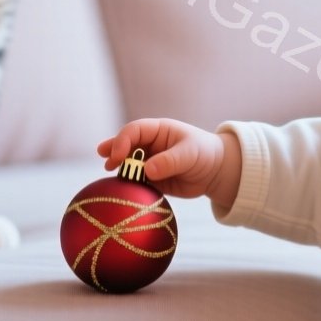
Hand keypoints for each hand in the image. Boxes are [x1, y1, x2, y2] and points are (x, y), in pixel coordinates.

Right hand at [97, 118, 242, 208]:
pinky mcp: (152, 180)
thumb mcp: (189, 154)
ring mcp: (149, 162)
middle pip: (126, 145)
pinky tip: (122, 190)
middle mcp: (150, 145)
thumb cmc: (205, 153)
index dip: (122, 140)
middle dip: (113, 150)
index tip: (117, 155)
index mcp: (158, 131)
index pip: (134, 130)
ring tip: (110, 174)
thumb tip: (147, 170)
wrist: (216, 172)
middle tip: (104, 158)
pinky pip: (136, 181)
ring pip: (129, 164)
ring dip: (119, 169)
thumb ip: (169, 161)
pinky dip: (129, 185)